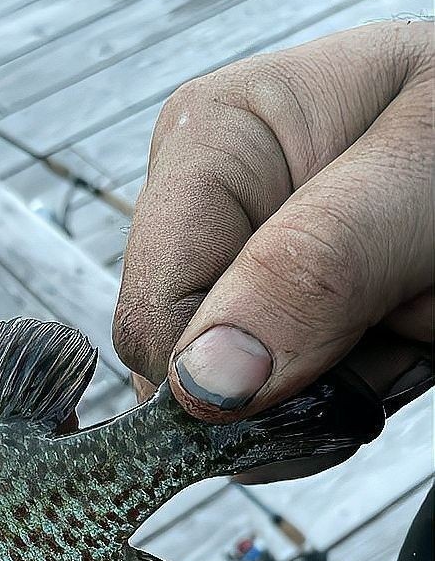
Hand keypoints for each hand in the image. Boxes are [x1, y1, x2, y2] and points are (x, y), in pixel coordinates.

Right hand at [114, 20, 432, 450]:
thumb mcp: (420, 176)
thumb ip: (312, 268)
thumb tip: (202, 381)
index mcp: (208, 142)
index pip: (153, 312)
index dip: (229, 370)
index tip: (339, 352)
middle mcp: (204, 215)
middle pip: (179, 370)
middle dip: (282, 386)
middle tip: (388, 329)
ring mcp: (235, 276)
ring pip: (222, 410)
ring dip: (323, 401)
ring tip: (400, 326)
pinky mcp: (273, 326)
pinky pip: (266, 418)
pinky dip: (338, 409)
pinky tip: (389, 347)